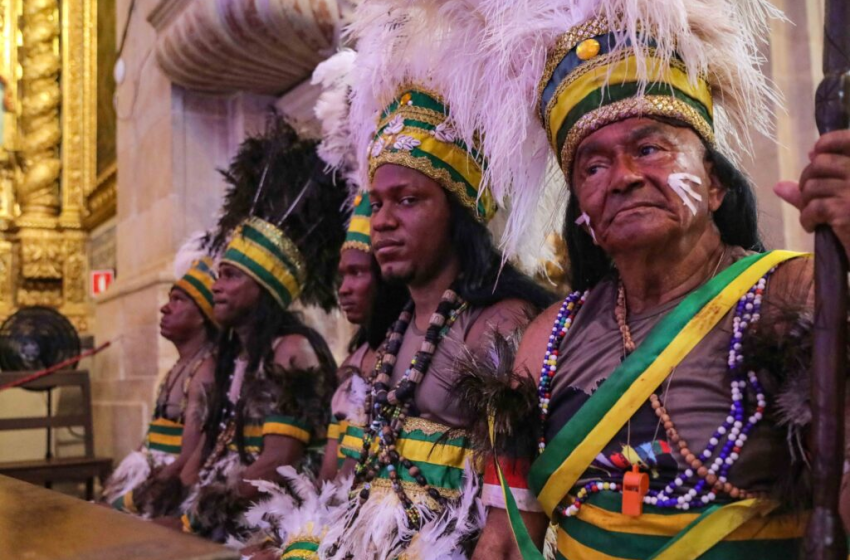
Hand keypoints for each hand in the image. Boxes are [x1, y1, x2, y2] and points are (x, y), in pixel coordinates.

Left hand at [775, 130, 849, 260]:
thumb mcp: (842, 200)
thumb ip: (814, 189)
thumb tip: (779, 186)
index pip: (847, 139)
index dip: (827, 143)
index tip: (815, 154)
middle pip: (819, 164)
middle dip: (807, 181)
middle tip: (810, 199)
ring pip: (811, 187)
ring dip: (806, 203)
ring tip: (815, 216)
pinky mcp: (844, 210)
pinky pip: (811, 207)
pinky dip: (806, 219)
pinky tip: (813, 227)